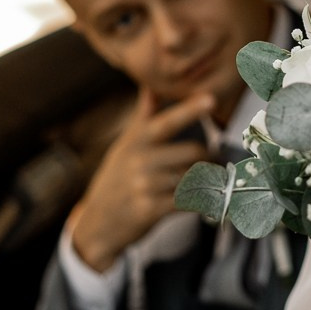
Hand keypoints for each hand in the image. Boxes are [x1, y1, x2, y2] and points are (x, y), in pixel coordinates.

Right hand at [68, 85, 215, 272]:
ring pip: (194, 177)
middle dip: (209, 157)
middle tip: (214, 162)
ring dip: (207, 181)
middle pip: (192, 152)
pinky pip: (188, 201)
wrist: (96, 224)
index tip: (211, 99)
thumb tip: (151, 85)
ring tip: (209, 182)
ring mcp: (144, 186)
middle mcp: (139, 161)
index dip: (189, 110)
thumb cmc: (115, 179)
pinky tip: (203, 201)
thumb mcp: (124, 146)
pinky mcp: (150, 210)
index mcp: (136, 142)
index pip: (166, 122)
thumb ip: (143, 116)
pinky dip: (201, 201)